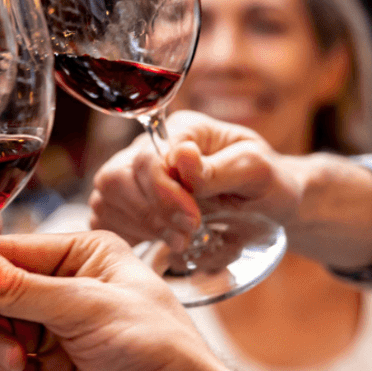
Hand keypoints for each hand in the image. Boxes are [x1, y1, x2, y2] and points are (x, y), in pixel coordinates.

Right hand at [88, 110, 302, 252]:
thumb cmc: (267, 184)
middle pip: (117, 178)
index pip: (148, 158)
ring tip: (180, 241)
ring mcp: (133, 175)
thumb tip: (182, 156)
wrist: (267, 207)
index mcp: (182, 130)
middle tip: (186, 237)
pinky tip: (157, 240)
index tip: (193, 222)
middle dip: (150, 213)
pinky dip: (126, 234)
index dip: (164, 195)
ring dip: (141, 227)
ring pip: (105, 199)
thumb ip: (220, 166)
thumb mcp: (258, 172)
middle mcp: (149, 148)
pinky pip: (104, 218)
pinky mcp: (126, 203)